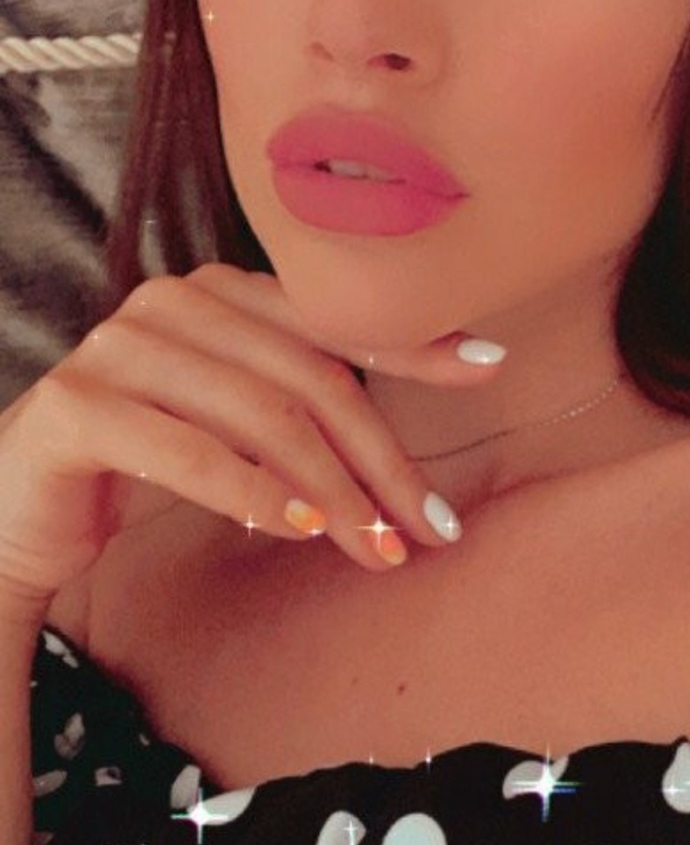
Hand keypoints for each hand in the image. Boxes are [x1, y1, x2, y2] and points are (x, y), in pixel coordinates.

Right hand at [0, 263, 504, 609]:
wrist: (23, 515)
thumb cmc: (148, 469)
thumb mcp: (240, 429)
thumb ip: (309, 406)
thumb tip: (431, 424)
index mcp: (220, 295)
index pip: (333, 322)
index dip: (412, 346)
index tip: (488, 366)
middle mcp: (170, 304)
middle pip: (308, 378)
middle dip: (380, 461)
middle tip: (428, 530)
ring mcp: (117, 349)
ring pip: (259, 416)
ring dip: (332, 491)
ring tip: (377, 549)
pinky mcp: (74, 407)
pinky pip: (185, 450)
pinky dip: (251, 492)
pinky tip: (299, 528)